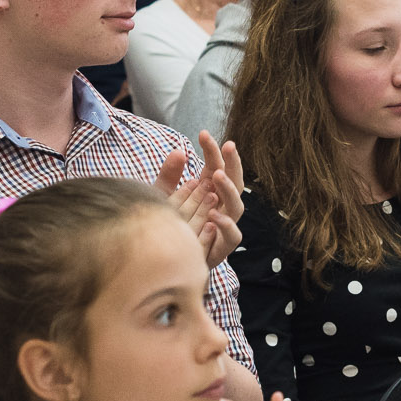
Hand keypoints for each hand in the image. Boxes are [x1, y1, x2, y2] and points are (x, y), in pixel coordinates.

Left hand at [159, 134, 247, 264]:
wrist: (164, 267)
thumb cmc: (167, 229)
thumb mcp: (162, 199)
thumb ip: (169, 177)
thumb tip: (179, 151)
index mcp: (210, 193)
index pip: (217, 166)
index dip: (213, 150)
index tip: (203, 133)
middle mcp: (221, 208)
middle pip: (234, 182)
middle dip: (233, 163)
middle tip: (227, 145)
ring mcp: (224, 227)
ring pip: (238, 207)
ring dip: (230, 190)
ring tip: (216, 177)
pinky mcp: (222, 247)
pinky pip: (233, 236)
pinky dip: (226, 225)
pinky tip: (213, 216)